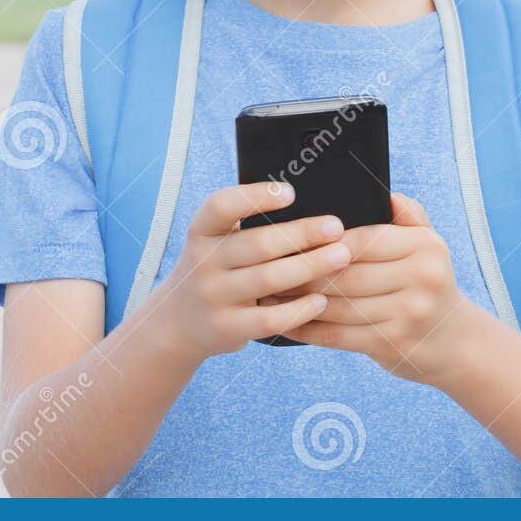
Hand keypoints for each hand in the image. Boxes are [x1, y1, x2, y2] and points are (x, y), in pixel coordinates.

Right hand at [144, 181, 351, 363]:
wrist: (179, 321)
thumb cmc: (214, 270)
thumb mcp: (215, 242)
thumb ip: (247, 226)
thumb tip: (307, 207)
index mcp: (201, 231)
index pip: (221, 206)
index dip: (255, 196)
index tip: (291, 193)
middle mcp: (203, 261)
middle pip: (258, 244)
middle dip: (302, 234)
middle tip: (336, 227)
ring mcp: (213, 296)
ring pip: (268, 279)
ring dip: (310, 267)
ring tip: (341, 257)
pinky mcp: (226, 328)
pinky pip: (269, 319)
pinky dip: (298, 310)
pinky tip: (321, 301)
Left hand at [285, 192, 471, 385]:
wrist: (458, 344)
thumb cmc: (431, 286)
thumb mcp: (431, 245)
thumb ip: (408, 215)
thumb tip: (385, 194)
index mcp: (424, 247)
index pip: (361, 239)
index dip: (322, 241)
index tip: (289, 240)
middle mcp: (421, 279)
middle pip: (346, 273)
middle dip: (303, 272)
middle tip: (267, 268)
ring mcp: (408, 314)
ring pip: (338, 305)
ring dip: (298, 301)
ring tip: (268, 294)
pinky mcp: (392, 345)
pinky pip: (339, 335)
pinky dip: (309, 329)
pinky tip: (287, 322)